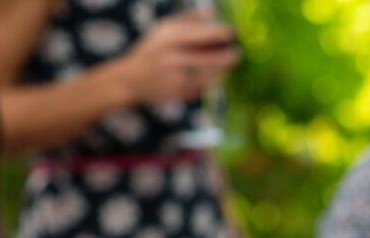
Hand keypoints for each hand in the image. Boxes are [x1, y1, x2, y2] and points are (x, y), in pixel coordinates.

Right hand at [114, 9, 238, 104]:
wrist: (131, 80)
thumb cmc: (152, 50)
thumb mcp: (163, 29)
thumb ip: (187, 19)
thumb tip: (212, 11)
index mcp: (168, 37)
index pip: (200, 34)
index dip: (219, 34)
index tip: (232, 33)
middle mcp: (171, 58)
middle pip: (207, 58)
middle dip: (226, 56)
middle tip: (238, 52)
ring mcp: (175, 78)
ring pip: (208, 75)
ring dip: (223, 70)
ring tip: (231, 62)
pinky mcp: (179, 94)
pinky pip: (203, 87)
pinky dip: (213, 81)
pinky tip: (219, 75)